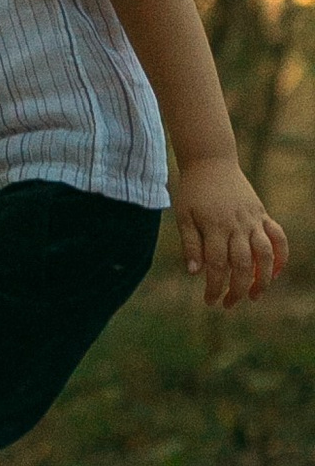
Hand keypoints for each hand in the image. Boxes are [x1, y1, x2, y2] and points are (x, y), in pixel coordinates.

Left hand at [173, 159, 288, 309]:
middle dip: (237, 290)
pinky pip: (278, 237)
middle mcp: (237, 225)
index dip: (214, 287)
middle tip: (228, 304)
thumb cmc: (193, 190)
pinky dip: (281, 255)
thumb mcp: (183, 216)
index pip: (217, 266)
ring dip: (264, 279)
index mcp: (215, 227)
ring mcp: (253, 220)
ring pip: (265, 255)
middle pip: (243, 265)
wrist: (211, 161)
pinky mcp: (263, 214)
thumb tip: (195, 273)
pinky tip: (276, 272)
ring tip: (255, 296)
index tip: (210, 301)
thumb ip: (190, 244)